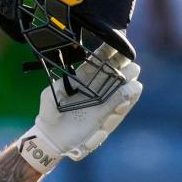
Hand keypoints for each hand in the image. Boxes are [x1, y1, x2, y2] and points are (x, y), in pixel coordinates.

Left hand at [18, 47, 141, 173]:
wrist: (54, 139)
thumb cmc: (49, 117)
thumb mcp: (48, 100)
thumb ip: (55, 91)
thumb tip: (70, 82)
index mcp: (81, 79)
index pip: (97, 61)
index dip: (107, 51)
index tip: (115, 42)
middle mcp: (94, 88)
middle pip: (112, 71)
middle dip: (121, 63)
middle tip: (128, 59)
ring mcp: (102, 101)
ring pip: (120, 86)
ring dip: (127, 79)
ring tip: (133, 73)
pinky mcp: (106, 115)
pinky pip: (120, 104)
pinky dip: (127, 97)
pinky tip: (133, 89)